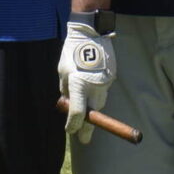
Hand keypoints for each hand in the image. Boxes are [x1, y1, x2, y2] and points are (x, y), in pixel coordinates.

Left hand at [59, 20, 115, 143]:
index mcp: (79, 85)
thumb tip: (67, 103)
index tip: (70, 131)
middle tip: (84, 140)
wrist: (91, 33)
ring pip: (99, 103)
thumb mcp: (63, 72)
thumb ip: (65, 89)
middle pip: (93, 113)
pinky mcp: (111, 77)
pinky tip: (92, 96)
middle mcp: (94, 86)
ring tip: (87, 121)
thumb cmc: (72, 52)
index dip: (73, 125)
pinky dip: (97, 96)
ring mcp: (105, 82)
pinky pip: (103, 91)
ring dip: (93, 111)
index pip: (77, 113)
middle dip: (88, 128)